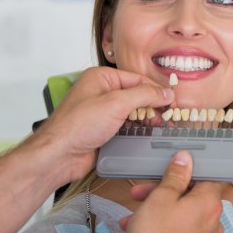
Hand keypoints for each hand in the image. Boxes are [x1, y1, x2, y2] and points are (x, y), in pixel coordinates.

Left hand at [35, 66, 172, 183]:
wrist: (60, 155)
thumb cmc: (77, 125)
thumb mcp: (116, 103)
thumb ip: (144, 95)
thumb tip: (165, 92)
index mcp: (101, 77)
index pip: (136, 79)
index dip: (156, 90)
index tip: (172, 101)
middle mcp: (101, 92)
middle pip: (135, 95)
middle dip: (152, 105)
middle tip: (169, 116)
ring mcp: (101, 112)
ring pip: (131, 111)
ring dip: (146, 118)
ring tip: (161, 126)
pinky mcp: (102, 130)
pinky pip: (125, 126)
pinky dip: (137, 129)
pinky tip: (147, 134)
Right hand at [122, 151, 223, 232]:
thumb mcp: (160, 198)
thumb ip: (174, 176)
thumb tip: (185, 159)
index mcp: (209, 202)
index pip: (206, 175)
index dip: (187, 170)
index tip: (171, 169)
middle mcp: (213, 220)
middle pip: (190, 195)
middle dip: (164, 190)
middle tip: (142, 191)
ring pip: (182, 213)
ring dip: (158, 208)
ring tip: (135, 212)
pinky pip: (180, 229)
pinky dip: (163, 224)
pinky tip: (138, 227)